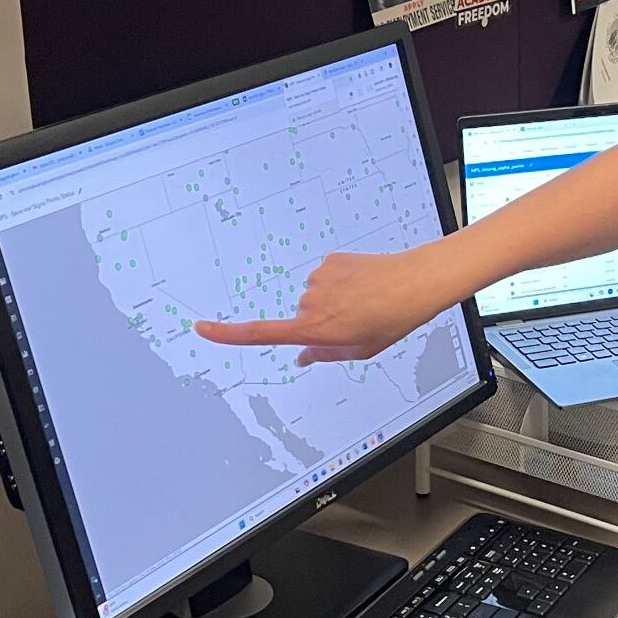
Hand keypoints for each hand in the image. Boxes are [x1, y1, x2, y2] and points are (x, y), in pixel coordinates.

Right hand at [193, 244, 453, 362]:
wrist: (416, 282)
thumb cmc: (392, 319)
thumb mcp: (360, 349)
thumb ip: (325, 354)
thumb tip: (303, 357)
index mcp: (315, 329)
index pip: (260, 333)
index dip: (227, 333)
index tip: (202, 328)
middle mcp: (311, 302)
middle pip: (301, 319)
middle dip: (322, 323)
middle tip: (356, 321)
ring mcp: (319, 279)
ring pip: (314, 298)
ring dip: (334, 302)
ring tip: (365, 303)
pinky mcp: (330, 260)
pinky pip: (326, 278)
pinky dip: (341, 283)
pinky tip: (364, 285)